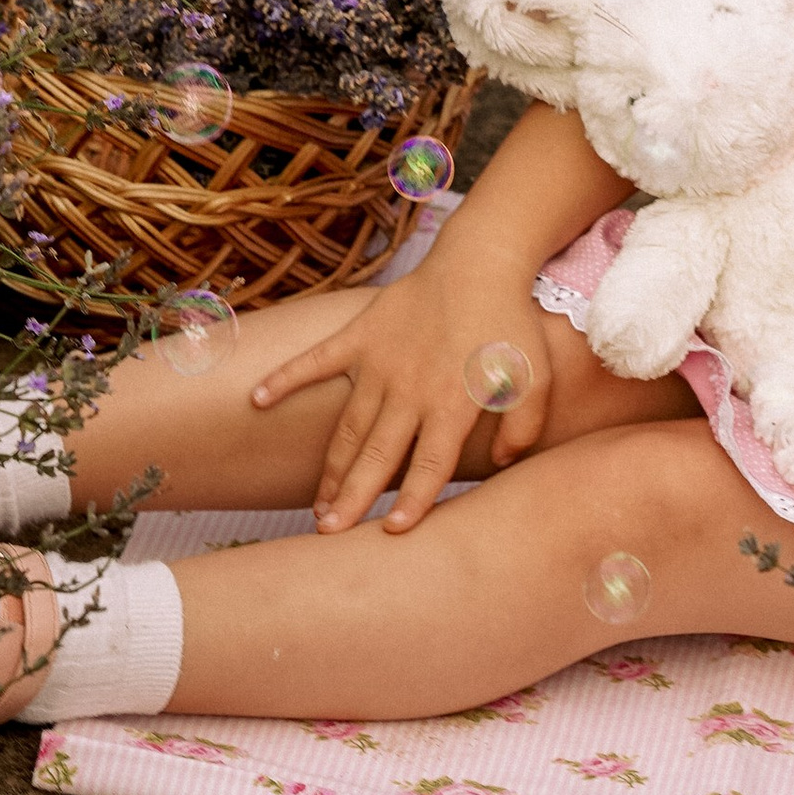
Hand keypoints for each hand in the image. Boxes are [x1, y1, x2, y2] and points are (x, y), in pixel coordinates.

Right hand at [251, 247, 554, 533]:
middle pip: (379, 455)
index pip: (431, 464)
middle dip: (354, 497)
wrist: (480, 261)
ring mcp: (379, 363)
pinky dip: (285, 379)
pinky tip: (257, 401)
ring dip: (332, 468)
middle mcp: (411, 389)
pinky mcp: (360, 336)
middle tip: (331, 533)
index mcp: (453, 402)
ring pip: (350, 427)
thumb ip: (525, 424)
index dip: (413, 500)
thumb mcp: (536, 376)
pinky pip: (316, 361)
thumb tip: (505, 462)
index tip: (393, 532)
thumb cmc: (510, 322)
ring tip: (318, 506)